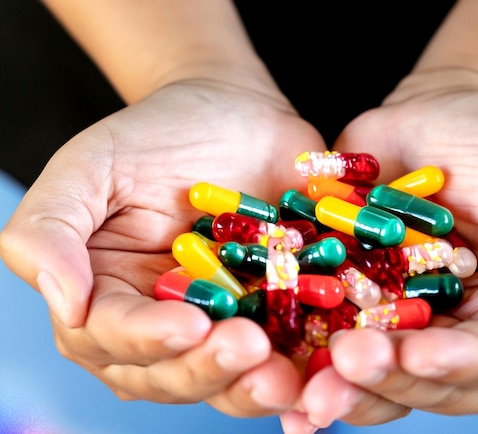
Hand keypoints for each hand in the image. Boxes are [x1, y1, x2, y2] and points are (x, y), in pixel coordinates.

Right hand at [0, 74, 326, 416]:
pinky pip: (287, 350)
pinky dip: (303, 371)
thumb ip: (51, 230)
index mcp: (109, 297)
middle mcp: (164, 323)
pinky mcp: (275, 312)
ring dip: (255, 386)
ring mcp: (224, 323)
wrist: (232, 112)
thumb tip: (66, 304)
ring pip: (230, 376)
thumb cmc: (155, 135)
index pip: (114, 337)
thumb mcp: (89, 167)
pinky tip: (319, 381)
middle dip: (209, 369)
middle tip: (248, 349)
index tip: (189, 324)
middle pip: (174, 372)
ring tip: (285, 378)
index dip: (148, 339)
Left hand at [292, 68, 477, 427]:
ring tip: (310, 390)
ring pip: (379, 374)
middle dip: (391, 380)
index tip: (418, 355)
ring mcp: (403, 321)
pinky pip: (331, 335)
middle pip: (430, 381)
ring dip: (345, 386)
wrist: (437, 113)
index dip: (457, 364)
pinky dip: (307, 359)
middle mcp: (460, 334)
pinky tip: (281, 378)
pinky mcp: (355, 300)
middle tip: (349, 364)